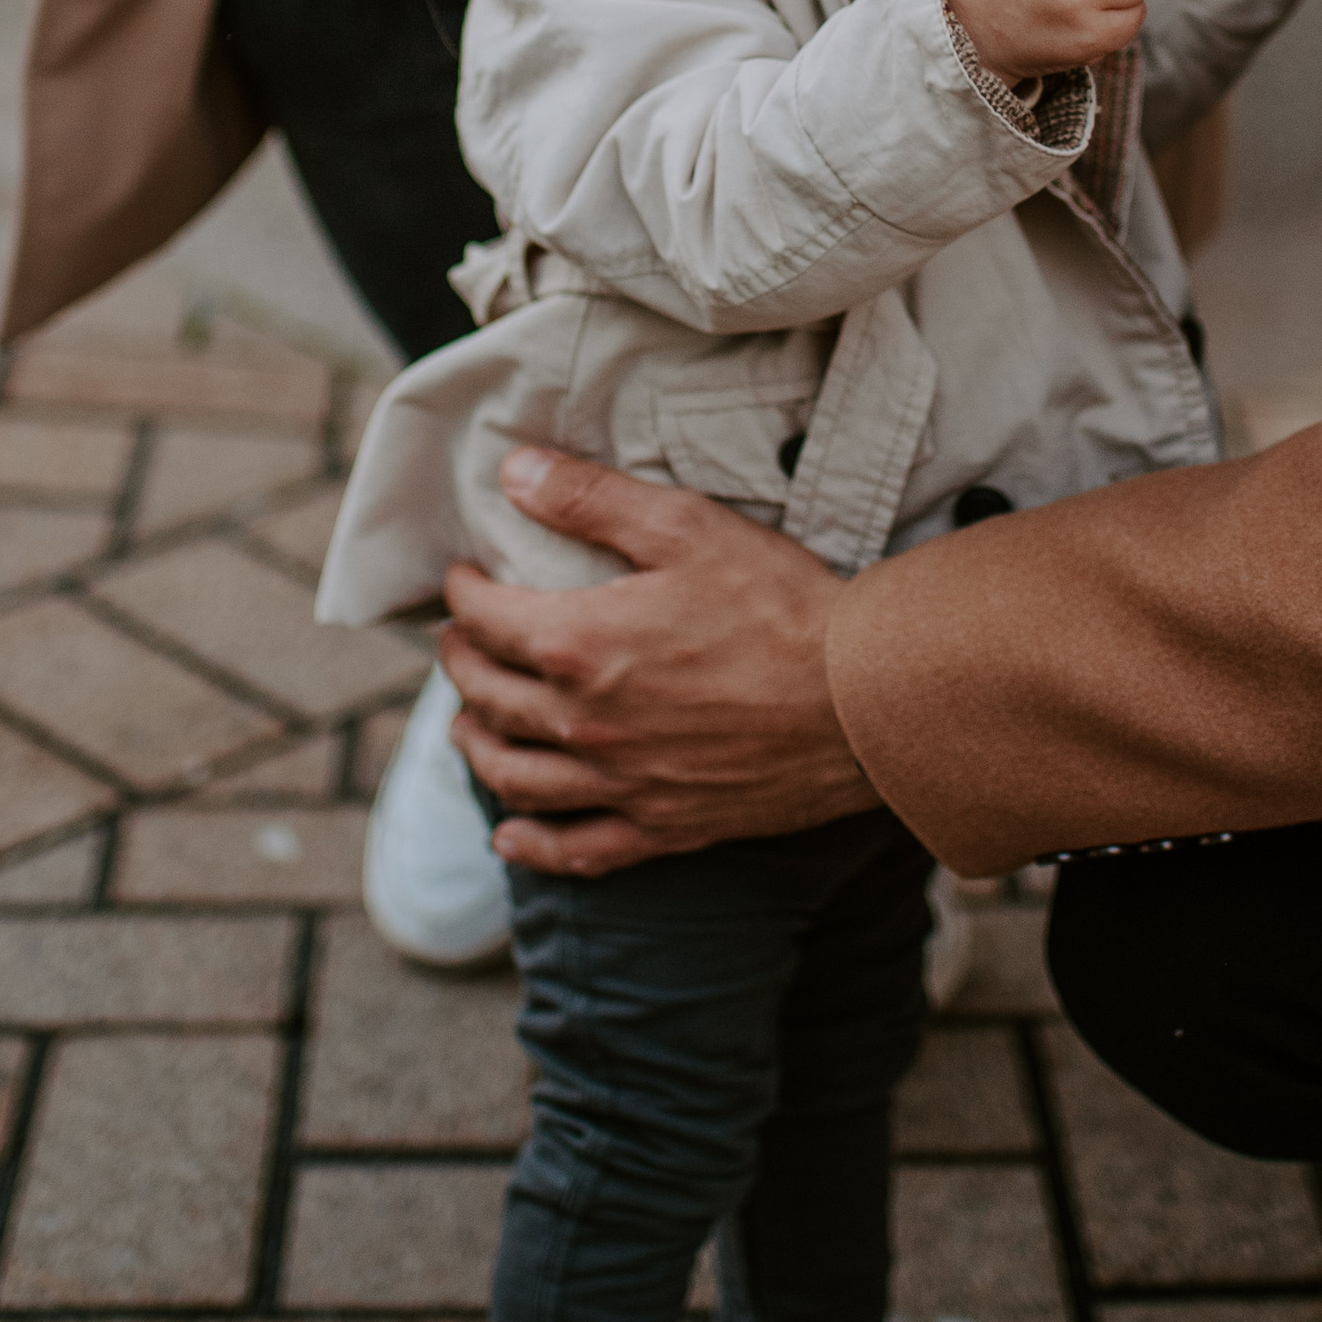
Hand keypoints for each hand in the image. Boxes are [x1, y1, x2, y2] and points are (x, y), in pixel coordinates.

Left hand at [441, 448, 876, 875]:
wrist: (862, 701)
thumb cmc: (781, 604)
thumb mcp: (685, 526)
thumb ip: (591, 499)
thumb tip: (515, 471)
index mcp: (578, 644)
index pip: (484, 619)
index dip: (461, 592)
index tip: (462, 576)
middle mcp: (583, 724)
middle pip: (486, 696)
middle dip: (460, 662)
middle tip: (459, 640)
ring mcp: (621, 783)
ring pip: (513, 777)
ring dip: (476, 747)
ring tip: (467, 725)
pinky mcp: (663, 825)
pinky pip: (576, 850)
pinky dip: (532, 847)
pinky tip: (511, 839)